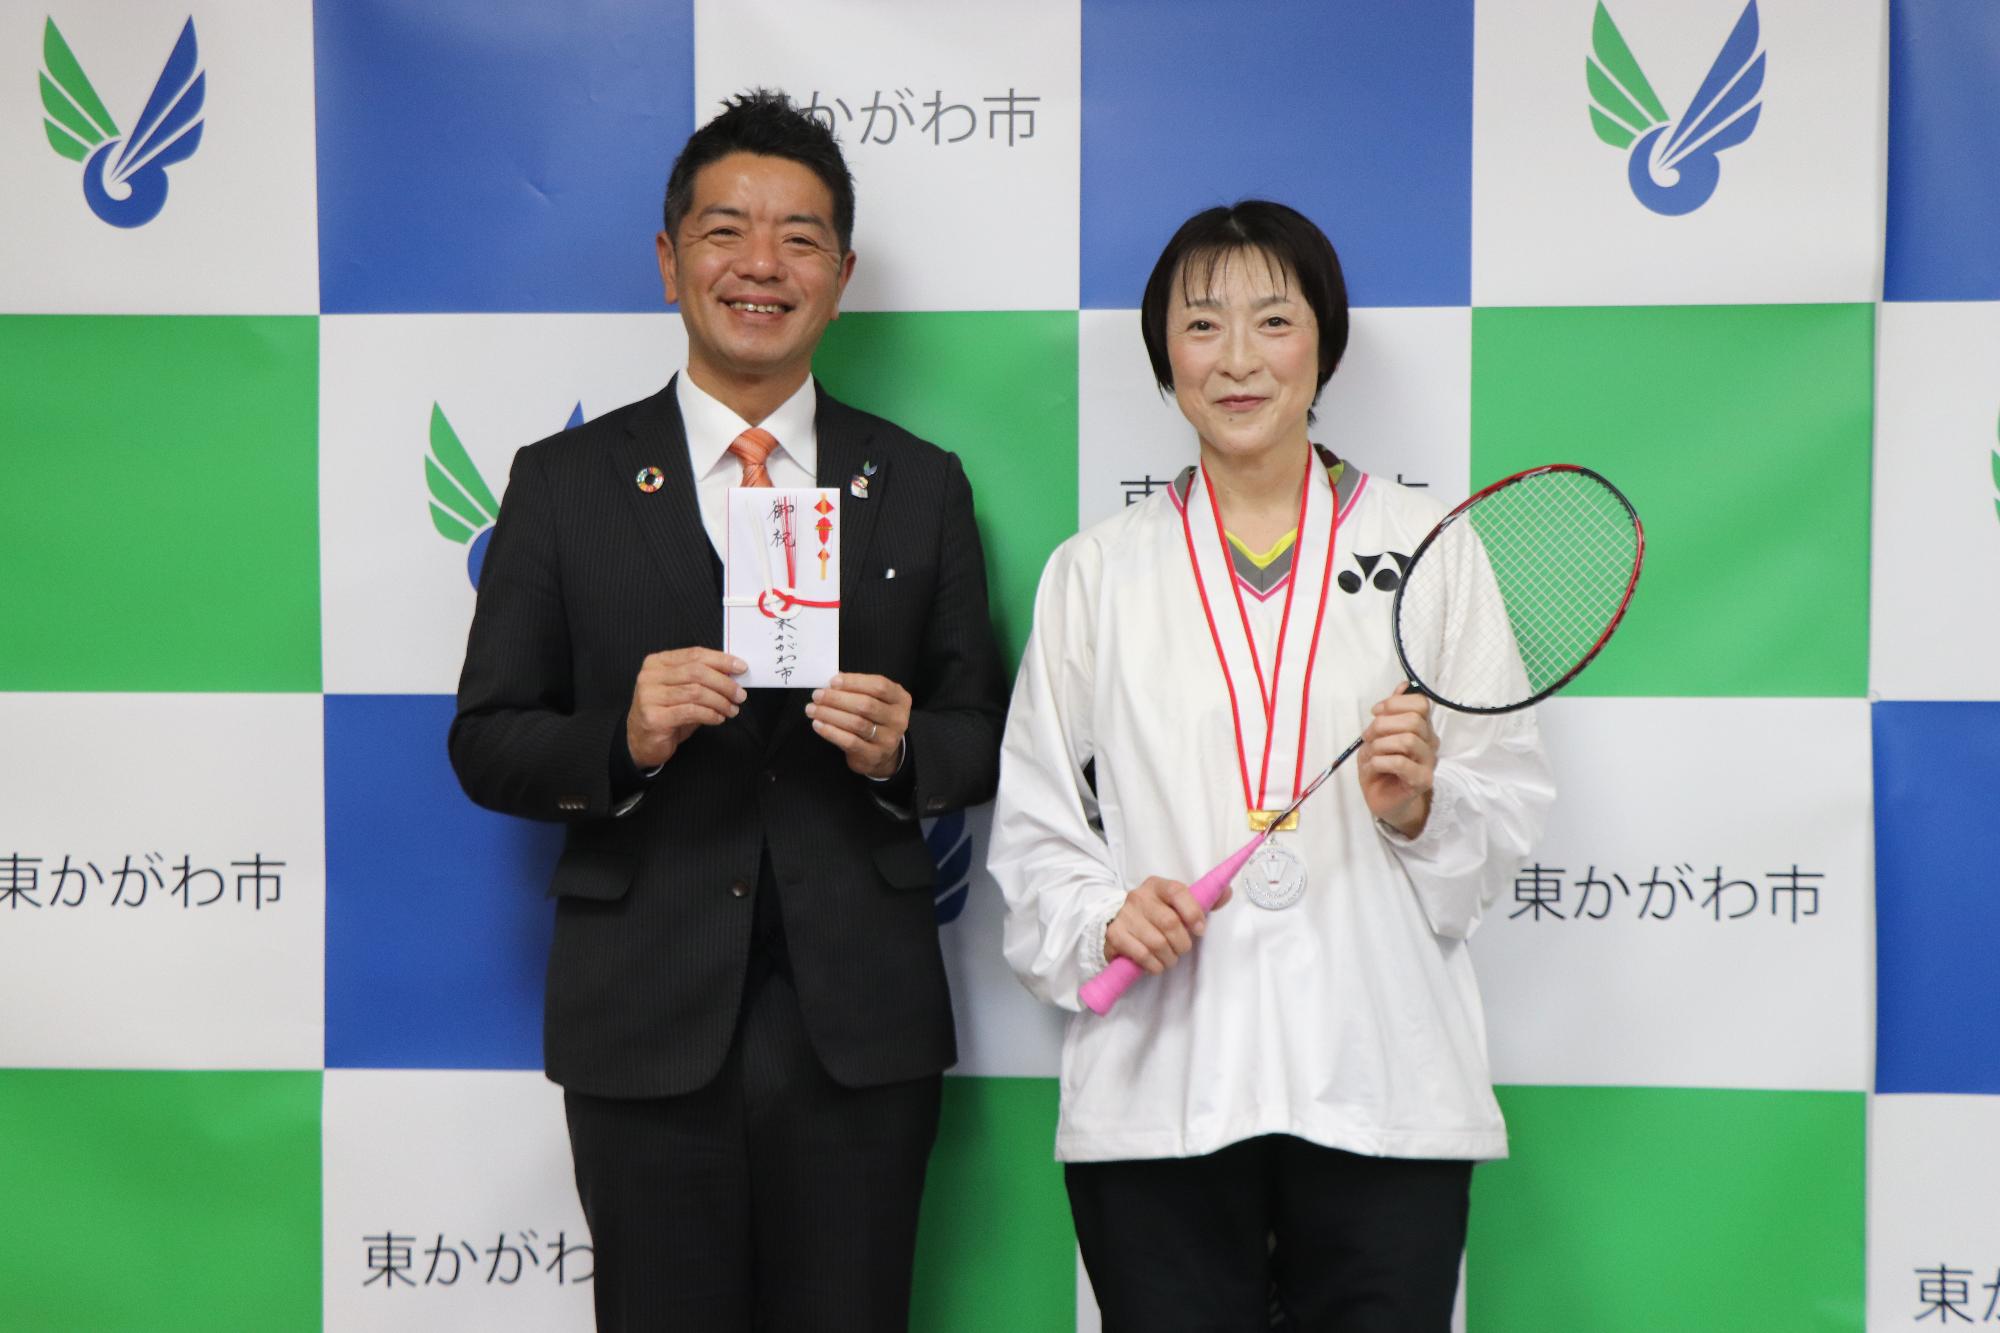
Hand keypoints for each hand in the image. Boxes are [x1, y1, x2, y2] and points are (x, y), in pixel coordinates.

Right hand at [626, 648, 745, 768]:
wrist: (641, 742)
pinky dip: (710, 714)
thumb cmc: (666, 714)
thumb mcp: (683, 690)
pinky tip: (718, 718)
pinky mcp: (654, 717)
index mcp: (657, 662)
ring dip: (720, 701)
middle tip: (740, 695)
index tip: (741, 667)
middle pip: (696, 672)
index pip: (694, 654)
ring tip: (732, 709)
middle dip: (724, 683)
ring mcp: (649, 696)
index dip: (720, 660)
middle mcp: (650, 676)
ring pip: (696, 692)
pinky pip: (691, 712)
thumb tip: (733, 674)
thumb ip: (702, 679)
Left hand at [805, 672, 911, 778]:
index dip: (854, 682)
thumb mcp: (874, 700)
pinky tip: (818, 725)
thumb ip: (858, 689)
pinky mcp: (874, 755)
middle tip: (817, 695)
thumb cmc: (874, 720)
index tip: (832, 681)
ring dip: (830, 714)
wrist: (883, 753)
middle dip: (837, 698)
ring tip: (813, 709)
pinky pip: (849, 741)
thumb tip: (832, 682)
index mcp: (900, 699)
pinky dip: (831, 732)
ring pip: (856, 723)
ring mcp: (888, 739)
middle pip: (865, 704)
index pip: (879, 686)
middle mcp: (898, 719)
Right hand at [1104, 875, 1229, 975]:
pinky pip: (1142, 955)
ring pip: (1157, 942)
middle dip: (1182, 943)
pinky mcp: (1115, 935)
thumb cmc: (1155, 915)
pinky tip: (1155, 965)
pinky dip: (1154, 965)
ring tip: (1170, 959)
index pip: (1177, 892)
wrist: (1116, 923)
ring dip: (1169, 958)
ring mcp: (1125, 915)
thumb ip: (1203, 900)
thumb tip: (1227, 892)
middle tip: (1182, 949)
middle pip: (1170, 923)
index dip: (1193, 912)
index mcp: (1157, 886)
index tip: (1200, 930)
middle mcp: (1139, 897)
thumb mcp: (1177, 905)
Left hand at [1357, 682, 1436, 836]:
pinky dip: (1380, 762)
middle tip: (1368, 738)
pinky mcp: (1421, 780)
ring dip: (1380, 745)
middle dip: (1383, 726)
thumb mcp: (1379, 735)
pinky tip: (1373, 767)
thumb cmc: (1381, 765)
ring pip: (1408, 741)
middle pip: (1414, 721)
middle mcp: (1429, 743)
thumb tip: (1403, 686)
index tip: (1375, 712)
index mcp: (1421, 728)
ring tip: (1371, 754)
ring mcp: (1428, 762)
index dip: (1395, 703)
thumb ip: (1390, 712)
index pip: (1421, 704)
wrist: (1383, 799)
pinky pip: (1401, 763)